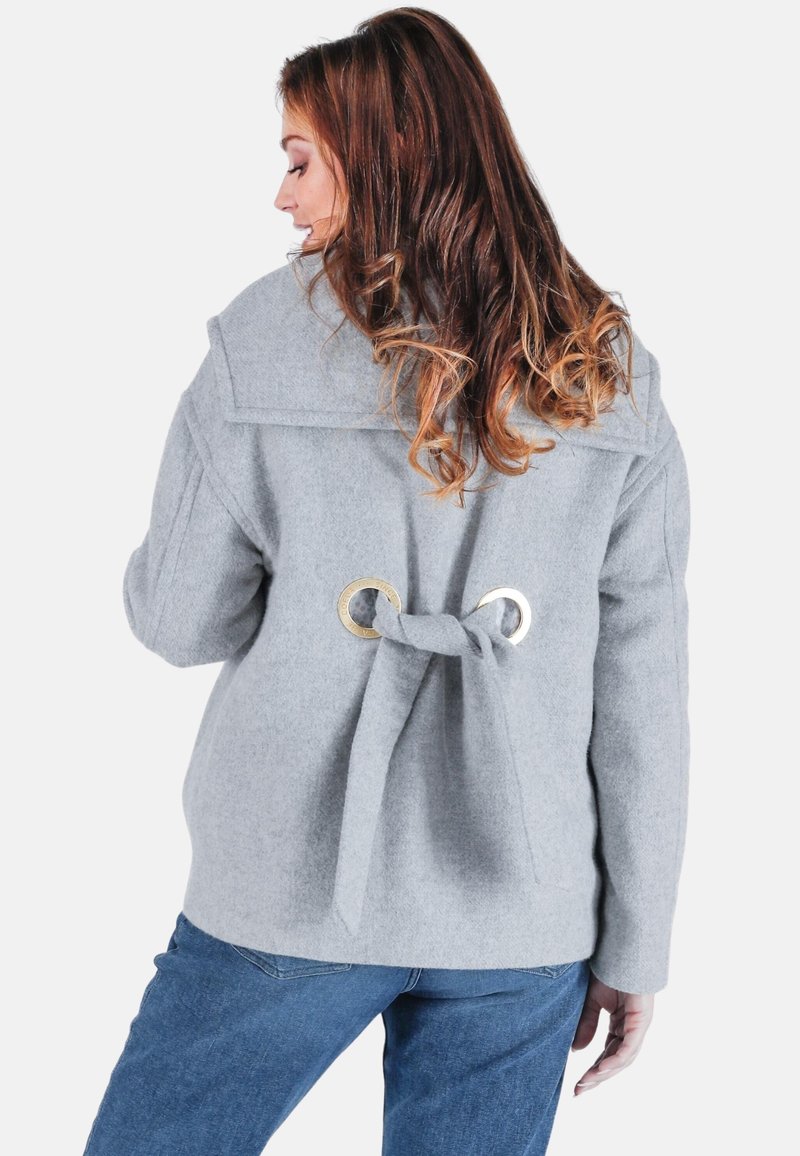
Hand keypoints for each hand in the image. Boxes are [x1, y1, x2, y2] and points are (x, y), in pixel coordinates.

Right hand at [570, 972, 654, 1095]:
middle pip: (616, 1061)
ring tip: (586, 1083)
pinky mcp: (641, 1021)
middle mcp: (632, 1028)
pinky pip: (628, 1048)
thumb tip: (577, 1051)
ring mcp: (638, 1025)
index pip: (608, 1053)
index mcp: (621, 1024)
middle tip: (580, 1091)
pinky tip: (600, 1069)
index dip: (594, 1069)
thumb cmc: (607, 970)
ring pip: (623, 1058)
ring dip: (604, 1073)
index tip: (578, 1084)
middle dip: (597, 1077)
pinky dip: (614, 1060)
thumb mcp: (590, 1001)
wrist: (618, 950)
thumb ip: (586, 1024)